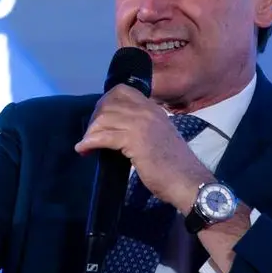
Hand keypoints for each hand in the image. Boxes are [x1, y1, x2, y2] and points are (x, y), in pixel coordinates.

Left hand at [74, 84, 214, 211]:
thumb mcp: (158, 137)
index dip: (105, 102)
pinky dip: (89, 142)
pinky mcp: (134, 140)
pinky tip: (84, 150)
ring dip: (90, 132)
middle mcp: (147, 111)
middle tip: (90, 135)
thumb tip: (117, 131)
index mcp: (153, 109)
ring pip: (103, 118)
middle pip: (108, 103)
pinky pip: (103, 136)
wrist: (187, 181)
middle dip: (94, 118)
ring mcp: (141, 124)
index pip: (122, 91)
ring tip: (86, 145)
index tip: (99, 119)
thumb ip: (141, 129)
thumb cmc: (174, 166)